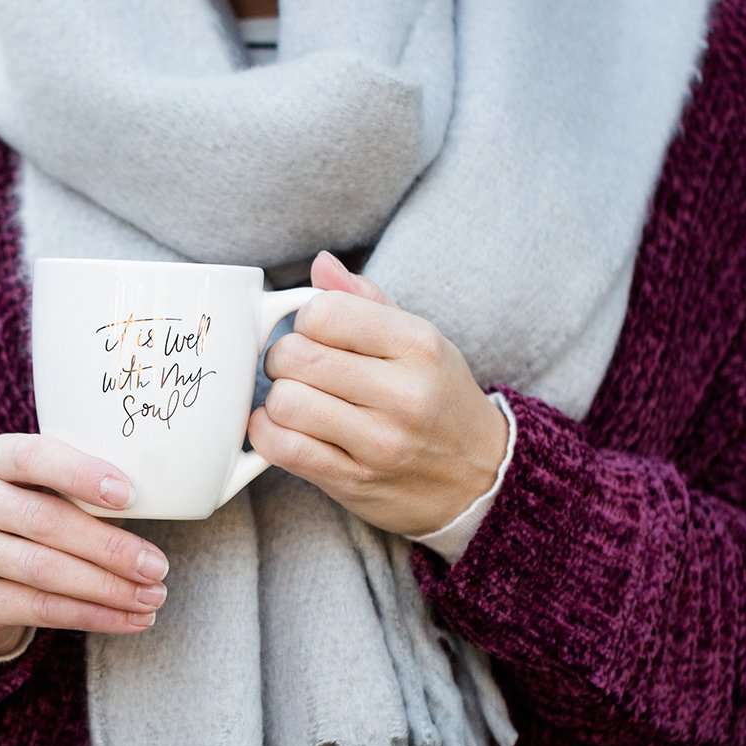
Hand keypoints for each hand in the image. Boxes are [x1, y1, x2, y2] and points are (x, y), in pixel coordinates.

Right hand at [0, 433, 169, 655]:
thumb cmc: (30, 522)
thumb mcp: (46, 491)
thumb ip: (85, 488)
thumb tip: (160, 501)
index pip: (32, 456)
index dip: (80, 474)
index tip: (129, 496)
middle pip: (43, 521)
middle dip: (109, 547)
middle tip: (157, 566)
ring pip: (42, 570)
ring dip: (107, 588)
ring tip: (152, 598)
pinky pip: (38, 608)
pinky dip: (92, 616)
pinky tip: (128, 620)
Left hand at [247, 249, 508, 537]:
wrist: (479, 478)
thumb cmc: (439, 399)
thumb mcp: (420, 341)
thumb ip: (367, 300)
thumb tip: (321, 264)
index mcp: (419, 346)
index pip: (326, 312)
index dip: (307, 319)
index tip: (315, 333)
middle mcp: (404, 394)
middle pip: (296, 356)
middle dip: (283, 357)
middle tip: (297, 367)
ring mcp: (380, 443)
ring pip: (285, 402)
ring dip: (277, 398)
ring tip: (297, 399)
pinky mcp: (354, 481)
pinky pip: (283, 448)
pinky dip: (267, 433)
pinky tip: (283, 426)